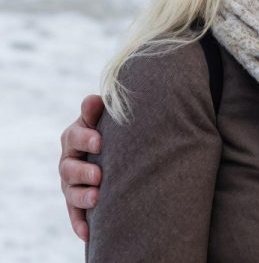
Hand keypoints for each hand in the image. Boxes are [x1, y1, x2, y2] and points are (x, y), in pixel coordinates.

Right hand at [59, 94, 104, 240]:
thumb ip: (96, 111)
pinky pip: (76, 215)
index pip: (75, 136)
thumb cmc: (111, 129)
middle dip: (83, 171)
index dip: (86, 138)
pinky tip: (88, 234)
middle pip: (69, 167)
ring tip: (97, 198)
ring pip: (71, 192)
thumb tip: (94, 99)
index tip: (100, 141)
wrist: (114, 149)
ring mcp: (72, 183)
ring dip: (82, 196)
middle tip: (99, 174)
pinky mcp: (78, 202)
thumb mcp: (103, 118)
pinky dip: (80, 224)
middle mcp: (69, 160)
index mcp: (74, 137)